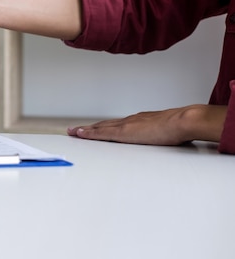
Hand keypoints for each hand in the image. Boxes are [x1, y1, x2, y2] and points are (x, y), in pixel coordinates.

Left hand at [67, 104, 226, 145]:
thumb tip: (169, 138)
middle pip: (104, 125)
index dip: (104, 127)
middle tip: (76, 130)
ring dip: (86, 130)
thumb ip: (164, 134)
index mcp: (140, 121)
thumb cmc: (181, 126)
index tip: (94, 129)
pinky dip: (89, 133)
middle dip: (90, 128)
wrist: (184, 121)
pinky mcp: (124, 132)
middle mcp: (130, 121)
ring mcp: (126, 126)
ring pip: (100, 127)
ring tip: (73, 132)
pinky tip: (79, 134)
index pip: (117, 125)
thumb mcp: (169, 131)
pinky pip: (101, 133)